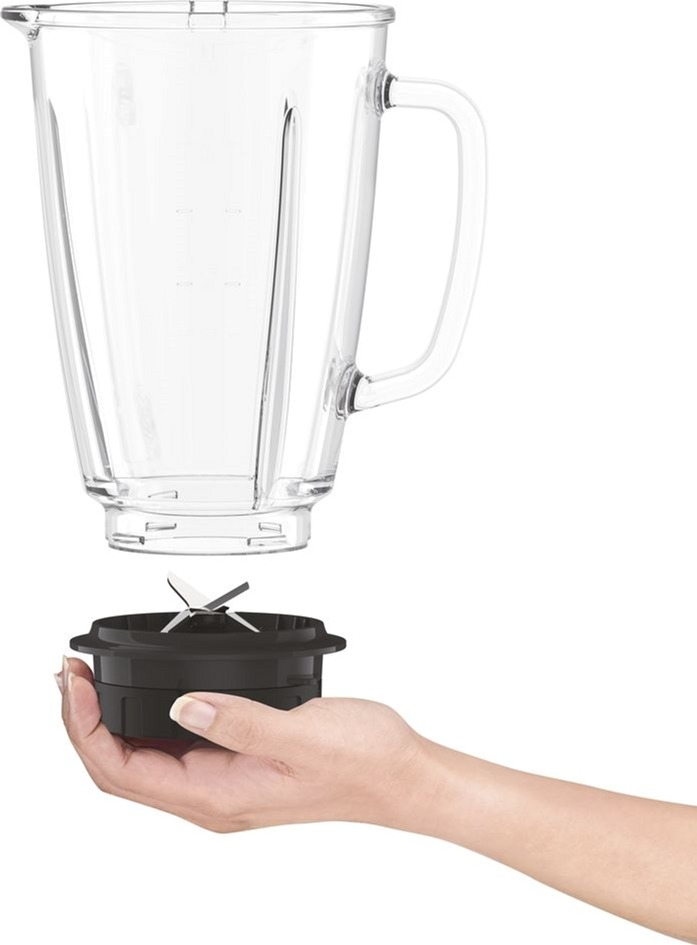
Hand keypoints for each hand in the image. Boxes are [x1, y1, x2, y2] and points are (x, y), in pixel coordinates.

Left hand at [57, 657, 427, 832]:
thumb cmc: (364, 762)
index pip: (121, 771)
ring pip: (141, 761)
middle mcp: (213, 796)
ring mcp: (223, 783)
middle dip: (82, 723)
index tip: (73, 683)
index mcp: (218, 795)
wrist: (401, 775)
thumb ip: (240, 722)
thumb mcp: (302, 736)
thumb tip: (182, 706)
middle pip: (118, 769)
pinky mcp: (237, 764)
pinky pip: (171, 750)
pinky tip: (148, 696)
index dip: (83, 728)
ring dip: (107, 722)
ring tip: (91, 683)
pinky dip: (144, 720)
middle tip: (69, 675)